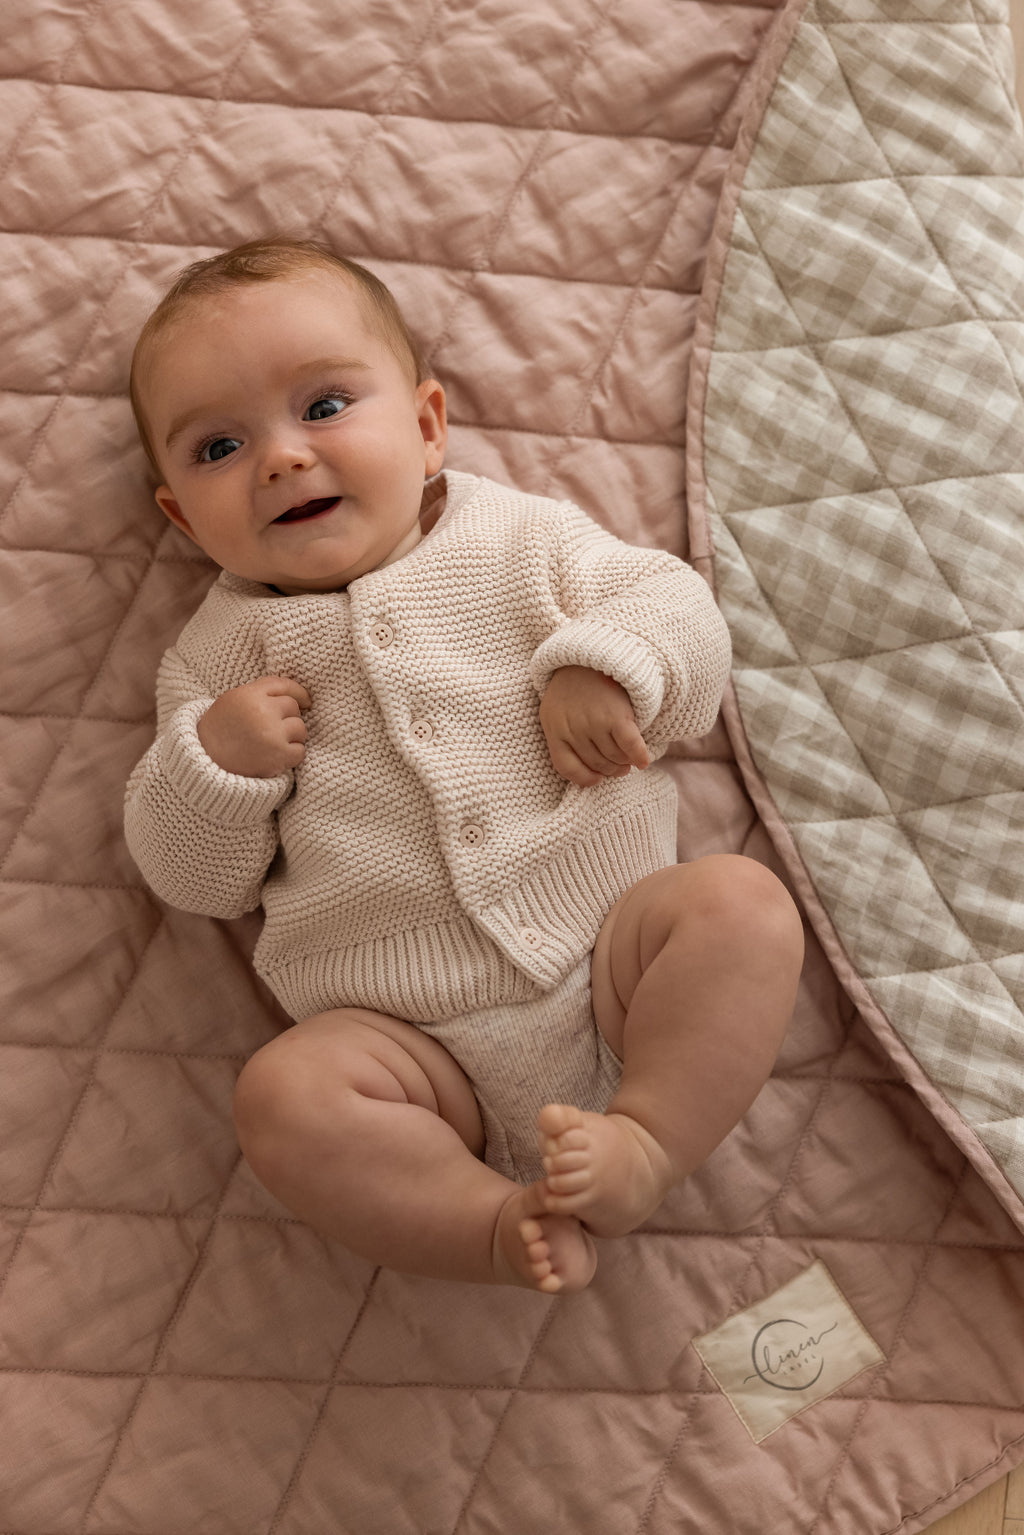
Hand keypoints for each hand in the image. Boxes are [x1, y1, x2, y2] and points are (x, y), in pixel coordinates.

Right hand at [197, 676, 311, 777]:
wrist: (205, 762)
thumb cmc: (222, 729)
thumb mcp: (233, 701)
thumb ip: (261, 693)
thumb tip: (299, 696)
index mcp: (249, 695)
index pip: (284, 685)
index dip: (299, 693)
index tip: (306, 701)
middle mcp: (262, 711)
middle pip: (293, 708)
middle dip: (287, 718)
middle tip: (270, 731)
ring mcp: (271, 733)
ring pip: (300, 729)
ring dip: (291, 738)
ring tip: (271, 744)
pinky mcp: (278, 755)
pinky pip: (300, 751)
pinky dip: (291, 755)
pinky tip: (275, 757)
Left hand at [539, 666, 649, 786]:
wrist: (595, 653)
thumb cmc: (576, 686)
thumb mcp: (556, 709)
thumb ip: (563, 735)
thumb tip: (587, 772)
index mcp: (553, 728)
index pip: (566, 766)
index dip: (583, 778)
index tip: (596, 779)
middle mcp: (572, 728)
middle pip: (595, 763)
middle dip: (609, 770)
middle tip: (619, 769)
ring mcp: (594, 723)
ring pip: (613, 757)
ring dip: (624, 763)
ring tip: (628, 760)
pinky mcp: (617, 716)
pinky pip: (630, 747)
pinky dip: (640, 757)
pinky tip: (644, 761)